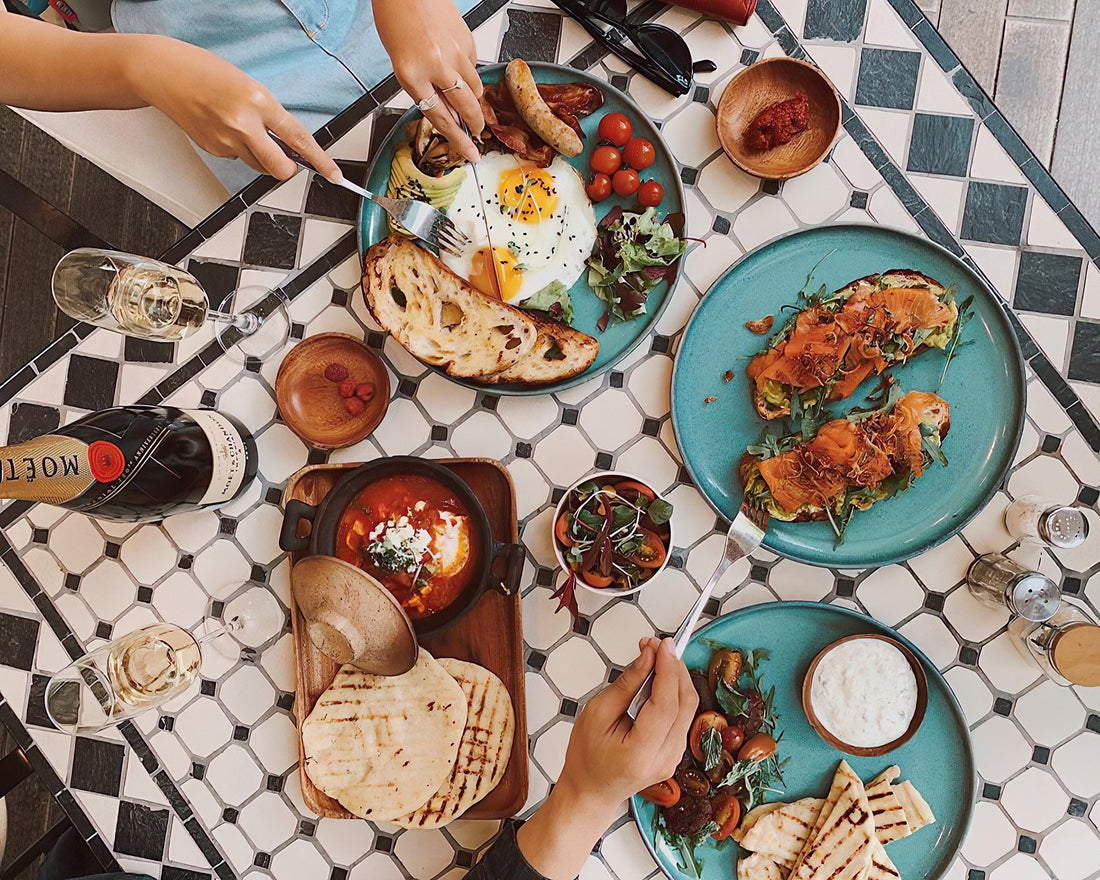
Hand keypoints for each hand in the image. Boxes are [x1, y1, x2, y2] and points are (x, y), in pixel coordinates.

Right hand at [134, 36, 341, 182]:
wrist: (163, 73)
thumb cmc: (205, 72)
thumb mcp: (248, 86)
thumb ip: (270, 114)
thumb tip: (289, 142)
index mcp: (258, 101)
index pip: (298, 139)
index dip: (320, 161)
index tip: (335, 175)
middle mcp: (243, 124)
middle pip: (280, 168)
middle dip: (288, 169)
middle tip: (288, 160)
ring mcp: (226, 140)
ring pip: (259, 166)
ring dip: (263, 158)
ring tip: (247, 131)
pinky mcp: (213, 149)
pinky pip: (238, 158)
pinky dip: (239, 149)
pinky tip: (225, 128)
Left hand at [373, 0, 483, 161]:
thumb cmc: (397, 20)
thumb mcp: (401, 63)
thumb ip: (422, 89)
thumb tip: (445, 112)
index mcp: (412, 74)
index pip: (440, 118)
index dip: (457, 139)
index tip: (468, 152)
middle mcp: (435, 64)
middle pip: (464, 106)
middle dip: (474, 125)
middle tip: (477, 133)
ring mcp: (455, 52)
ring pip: (474, 88)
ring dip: (474, 100)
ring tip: (469, 103)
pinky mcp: (467, 41)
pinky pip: (474, 67)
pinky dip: (470, 74)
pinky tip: (460, 69)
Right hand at [560, 636, 697, 807]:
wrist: (590, 792)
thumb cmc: (586, 758)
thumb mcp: (597, 714)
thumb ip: (627, 684)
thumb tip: (648, 657)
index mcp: (641, 753)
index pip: (666, 703)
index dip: (668, 668)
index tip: (662, 644)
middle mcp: (665, 758)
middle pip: (685, 703)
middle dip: (674, 667)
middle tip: (657, 645)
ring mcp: (674, 757)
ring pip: (689, 707)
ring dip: (676, 677)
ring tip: (656, 657)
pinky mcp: (676, 751)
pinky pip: (683, 714)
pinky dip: (675, 691)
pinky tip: (660, 678)